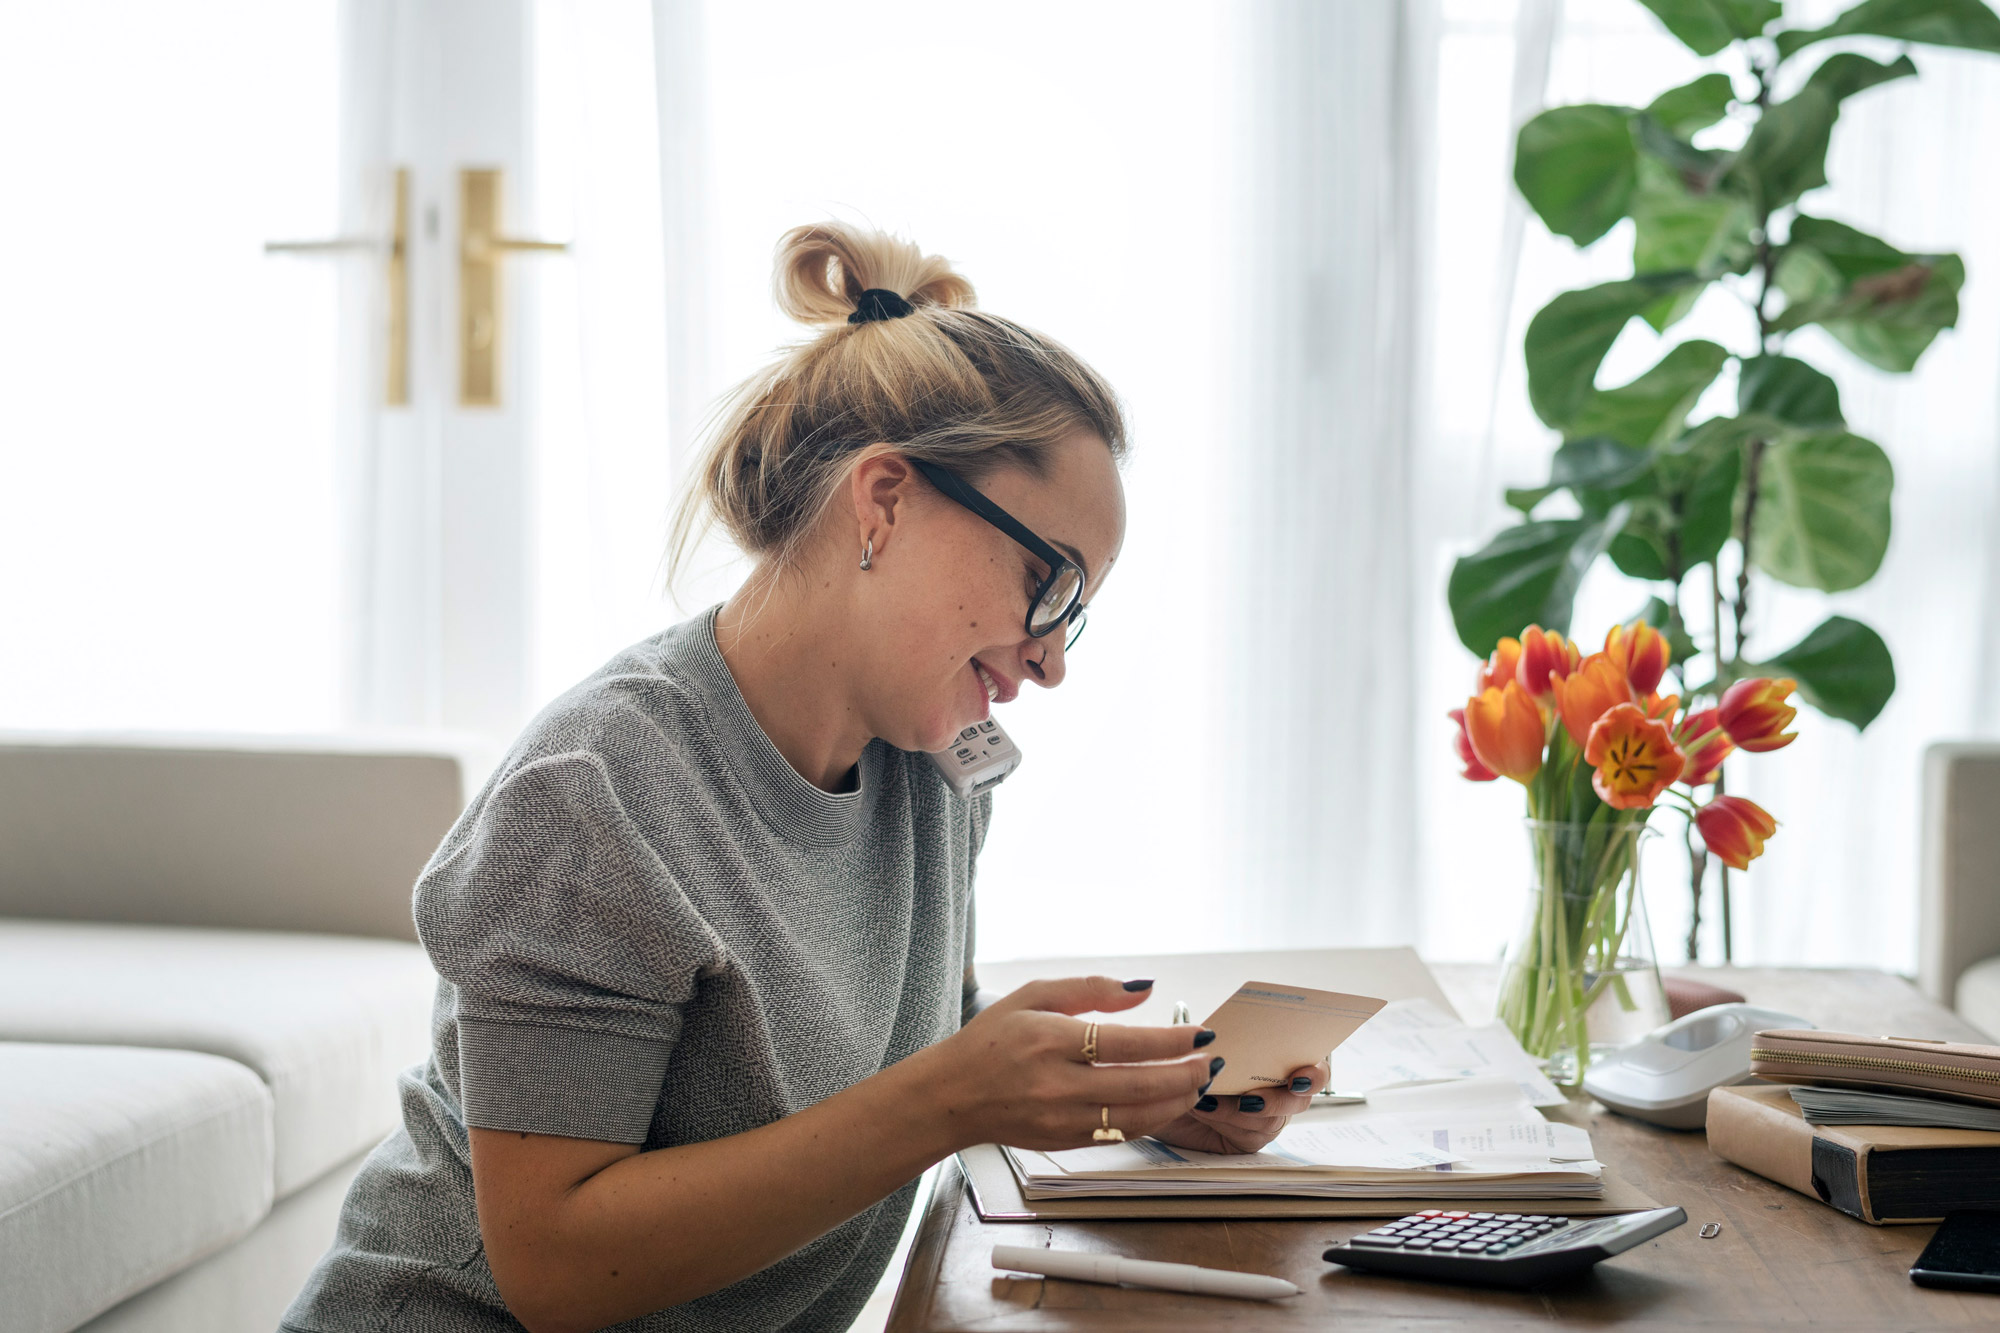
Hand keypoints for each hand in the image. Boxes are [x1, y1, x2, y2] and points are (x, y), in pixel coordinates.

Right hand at [928, 975, 1217, 1151]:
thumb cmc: (992, 1039)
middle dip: (1186, 1074)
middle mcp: (1058, 1084)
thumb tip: (1145, 990)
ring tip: (1197, 1083)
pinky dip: (1150, 1120)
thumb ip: (1090, 988)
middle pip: (1140, 1085)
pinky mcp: (1064, 1142)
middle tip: (1210, 1061)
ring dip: (1176, 1102)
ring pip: (1137, 1117)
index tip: (1201, 1034)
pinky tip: (1166, 1104)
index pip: (1127, 1044)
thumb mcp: (1033, 995)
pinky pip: (1119, 1134)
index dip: (1172, 1041)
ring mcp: (1062, 1119)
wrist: (952, 1096)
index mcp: (1051, 1040)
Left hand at [1150, 1059, 1329, 1154]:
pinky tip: (1204, 1110)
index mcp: (1276, 1058)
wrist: (1157, 1098)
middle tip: (1250, 1098)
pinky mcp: (1248, 1140)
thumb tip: (1217, 1036)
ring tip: (1208, 1100)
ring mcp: (1265, 1117)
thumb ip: (1215, 1041)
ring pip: (1270, 1120)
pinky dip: (1225, 1122)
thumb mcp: (1197, 1047)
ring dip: (1238, 1110)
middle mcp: (1277, 1088)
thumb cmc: (1183, 1066)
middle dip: (1277, 1099)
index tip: (1301, 1075)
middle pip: (1299, 1098)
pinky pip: (1247, 1136)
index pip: (1312, 1065)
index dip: (1314, 1073)